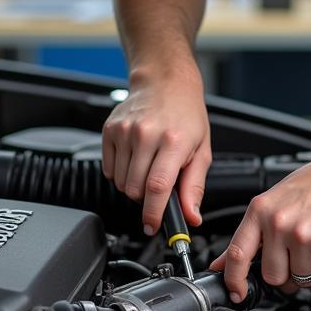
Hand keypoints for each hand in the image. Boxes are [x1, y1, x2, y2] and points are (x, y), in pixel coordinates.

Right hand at [102, 66, 211, 233]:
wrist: (165, 83)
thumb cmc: (186, 116)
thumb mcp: (201, 150)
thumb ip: (194, 187)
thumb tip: (191, 216)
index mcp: (173, 141)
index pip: (158, 187)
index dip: (154, 213)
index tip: (152, 226)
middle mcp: (146, 134)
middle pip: (135, 189)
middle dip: (145, 199)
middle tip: (157, 187)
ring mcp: (125, 131)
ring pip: (120, 182)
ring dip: (133, 186)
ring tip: (147, 167)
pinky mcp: (109, 130)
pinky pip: (108, 169)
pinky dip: (120, 173)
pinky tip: (134, 158)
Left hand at [210, 139, 310, 301]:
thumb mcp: (279, 199)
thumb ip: (255, 231)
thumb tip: (226, 261)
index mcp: (262, 209)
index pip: (237, 252)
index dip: (233, 279)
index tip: (236, 292)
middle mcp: (279, 222)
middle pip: (274, 276)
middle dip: (290, 273)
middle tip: (304, 253)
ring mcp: (302, 234)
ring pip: (303, 279)